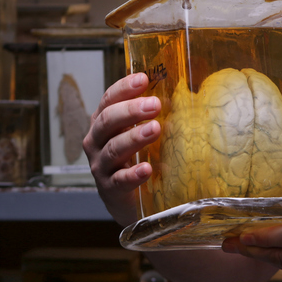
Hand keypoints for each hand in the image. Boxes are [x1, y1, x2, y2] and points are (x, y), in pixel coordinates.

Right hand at [83, 73, 161, 225]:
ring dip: (134, 137)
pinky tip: (147, 169)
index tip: (143, 79)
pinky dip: (133, 174)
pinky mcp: (110, 190)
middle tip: (155, 104)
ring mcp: (101, 167)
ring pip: (113, 149)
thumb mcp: (148, 133)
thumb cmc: (143, 158)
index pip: (108, 100)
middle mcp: (97, 142)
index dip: (123, 88)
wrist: (136, 203)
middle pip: (107, 121)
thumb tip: (185, 93)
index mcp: (105, 123)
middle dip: (131, 110)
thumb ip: (158, 115)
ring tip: (155, 129)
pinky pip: (119, 181)